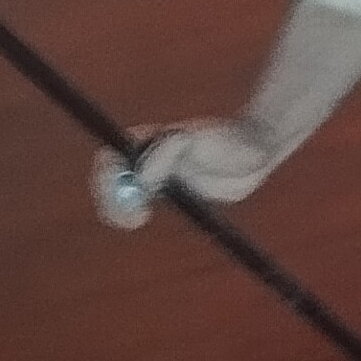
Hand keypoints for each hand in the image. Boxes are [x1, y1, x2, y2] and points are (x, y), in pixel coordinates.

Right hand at [93, 120, 279, 228]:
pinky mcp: (168, 192)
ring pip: (121, 194)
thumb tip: (140, 180)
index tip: (126, 196)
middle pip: (110, 180)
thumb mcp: (193, 142)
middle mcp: (145, 157)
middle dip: (110, 200)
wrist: (253, 154)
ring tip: (138, 218)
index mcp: (146, 141)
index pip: (109, 158)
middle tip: (130, 219)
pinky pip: (139, 204)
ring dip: (119, 210)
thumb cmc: (224, 141)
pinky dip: (132, 213)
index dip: (107, 178)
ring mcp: (155, 175)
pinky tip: (142, 218)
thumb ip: (165, 156)